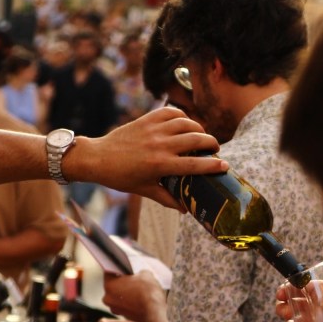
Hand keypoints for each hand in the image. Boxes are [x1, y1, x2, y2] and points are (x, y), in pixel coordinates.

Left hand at [69, 107, 226, 208]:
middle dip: (211, 143)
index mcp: (160, 165)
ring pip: (186, 122)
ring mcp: (153, 129)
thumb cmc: (120, 177)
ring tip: (202, 136)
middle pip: (196, 139)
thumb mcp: (144, 190)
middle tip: (215, 149)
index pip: (194, 165)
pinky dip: (182, 115)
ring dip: (199, 128)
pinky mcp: (147, 119)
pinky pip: (170, 112)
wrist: (97, 158)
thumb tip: (185, 209)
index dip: (212, 166)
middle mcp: (159, 145)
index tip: (225, 166)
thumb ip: (166, 198)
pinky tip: (185, 122)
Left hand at [102, 271, 165, 321]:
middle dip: (122, 280)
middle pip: (113, 284)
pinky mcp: (123, 315)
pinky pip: (124, 304)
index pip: (109, 271)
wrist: (155, 313)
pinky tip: (139, 297)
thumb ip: (138, 272)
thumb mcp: (145, 274)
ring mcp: (114, 308)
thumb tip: (138, 275)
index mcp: (109, 285)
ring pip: (118, 295)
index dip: (118, 267)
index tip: (124, 267)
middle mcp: (108, 298)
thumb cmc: (148, 293)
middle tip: (133, 278)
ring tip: (138, 288)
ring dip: (125, 291)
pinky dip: (129, 300)